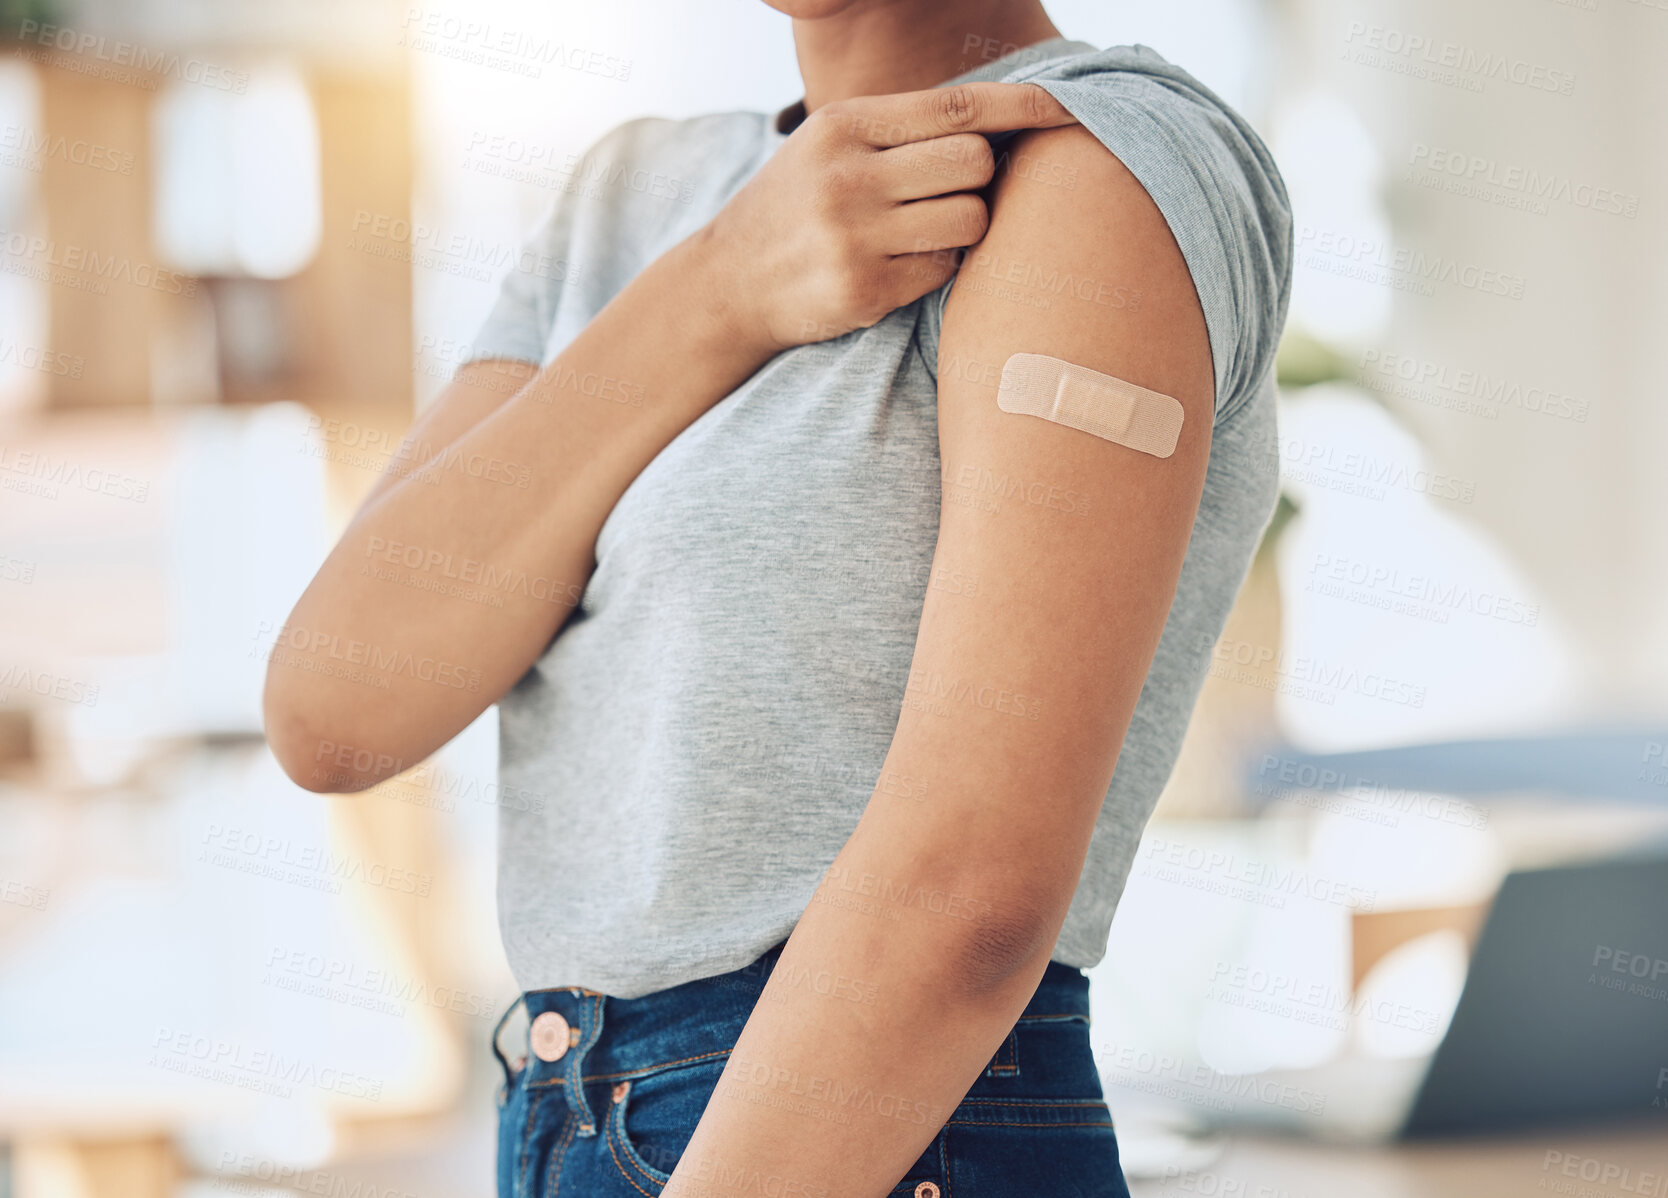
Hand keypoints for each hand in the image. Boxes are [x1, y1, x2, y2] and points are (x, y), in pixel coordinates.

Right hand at [700, 82, 1076, 352]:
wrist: (729, 282)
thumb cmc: (799, 204)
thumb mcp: (832, 146)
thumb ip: (904, 130)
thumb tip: (1002, 124)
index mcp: (845, 125)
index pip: (958, 107)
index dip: (1024, 106)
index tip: (1072, 106)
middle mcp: (849, 176)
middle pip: (975, 163)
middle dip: (976, 177)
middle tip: (942, 192)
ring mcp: (855, 236)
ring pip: (970, 219)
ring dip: (961, 226)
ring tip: (916, 231)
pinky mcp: (864, 290)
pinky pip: (945, 269)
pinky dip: (935, 266)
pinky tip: (895, 265)